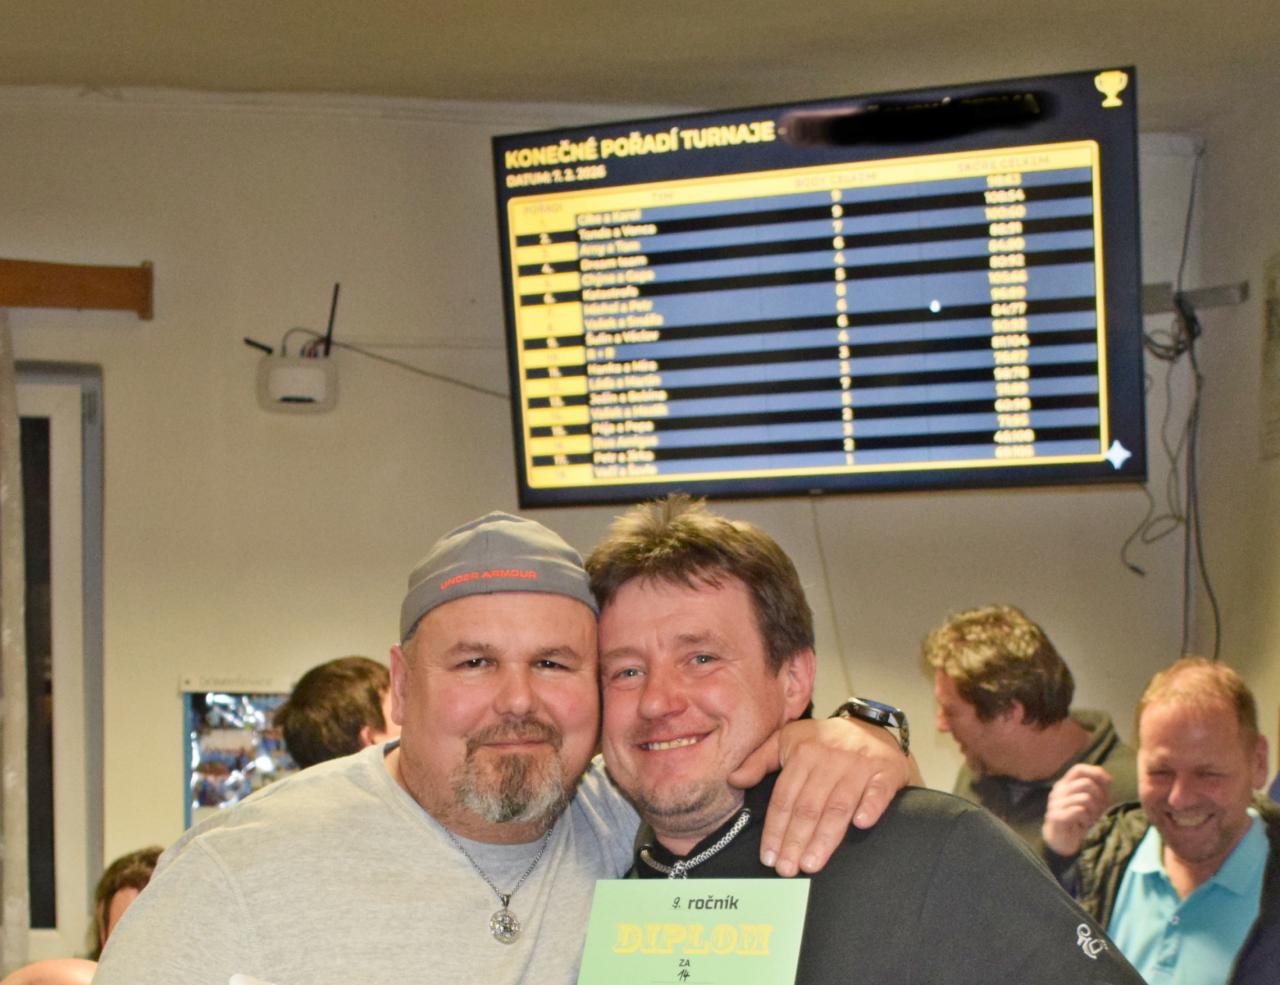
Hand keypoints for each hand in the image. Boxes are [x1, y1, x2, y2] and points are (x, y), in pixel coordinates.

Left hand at [729, 716, 912, 876]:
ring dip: (825, 837)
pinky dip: (870, 806)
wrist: (871, 727)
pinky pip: (878, 790)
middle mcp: (830, 758)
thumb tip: (734, 779)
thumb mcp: (787, 741)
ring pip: (839, 805)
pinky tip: (861, 824)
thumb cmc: (824, 741)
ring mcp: (859, 765)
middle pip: (809, 806)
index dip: (775, 828)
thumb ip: (759, 761)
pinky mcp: (886, 771)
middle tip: (787, 869)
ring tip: (812, 863)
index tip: (768, 857)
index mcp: (803, 752)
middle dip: (796, 840)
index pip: (785, 797)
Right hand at [1042, 764, 1111, 856]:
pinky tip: (1083, 825)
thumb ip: (1099, 789)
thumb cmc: (1080, 820)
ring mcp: (1055, 803)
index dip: (1095, 772)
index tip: (1109, 782)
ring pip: (1085, 798)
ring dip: (1093, 811)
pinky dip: (1086, 819)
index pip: (1078, 769)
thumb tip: (1107, 778)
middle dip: (1099, 797)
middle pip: (1086, 783)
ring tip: (1090, 820)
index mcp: (1065, 784)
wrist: (1062, 841)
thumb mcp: (1094, 803)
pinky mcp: (1056, 816)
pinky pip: (1079, 811)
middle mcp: (1058, 791)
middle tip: (1098, 811)